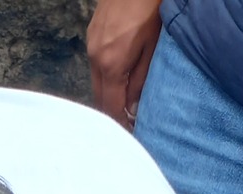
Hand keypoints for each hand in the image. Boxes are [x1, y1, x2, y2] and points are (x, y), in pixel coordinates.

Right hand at [86, 0, 163, 126]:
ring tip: (124, 101)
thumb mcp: (152, 48)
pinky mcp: (91, 36)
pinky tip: (118, 77)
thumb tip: (132, 108)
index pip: (111, 107)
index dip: (120, 123)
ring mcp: (91, 46)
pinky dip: (105, 78)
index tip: (130, 132)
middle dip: (112, 113)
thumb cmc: (150, 8)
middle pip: (99, 98)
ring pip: (96, 83)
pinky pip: (95, 66)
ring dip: (108, 95)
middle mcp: (95, 59)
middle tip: (127, 122)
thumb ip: (140, 81)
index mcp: (112, 65)